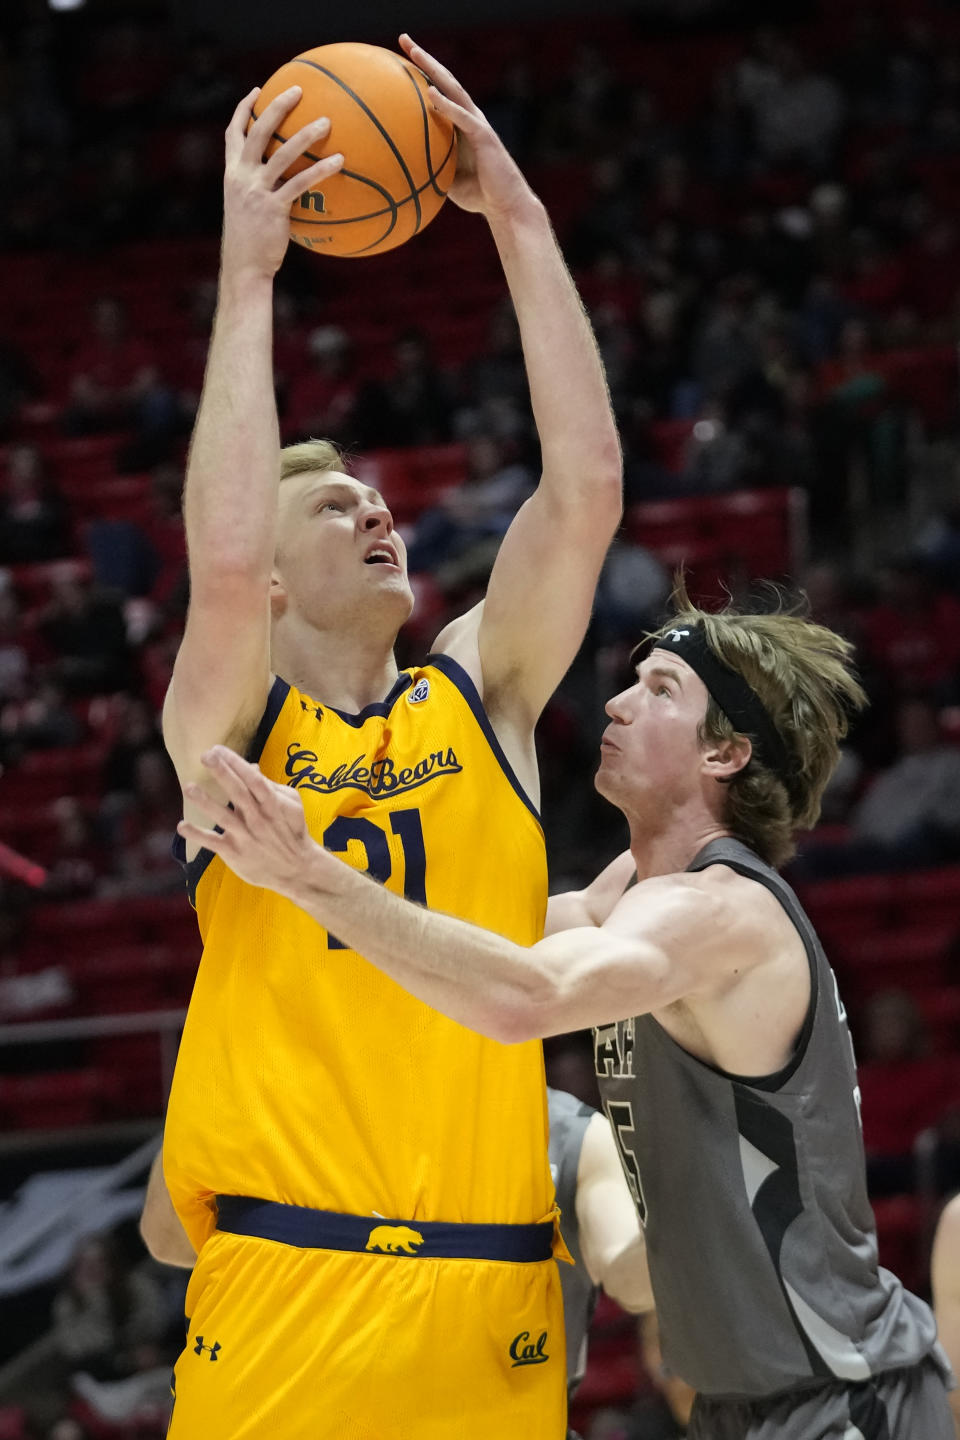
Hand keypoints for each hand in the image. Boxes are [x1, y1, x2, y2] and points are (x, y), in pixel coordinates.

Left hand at [176, 745, 333, 897]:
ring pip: (224, 817)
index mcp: (272, 804)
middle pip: (239, 793)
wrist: (297, 869)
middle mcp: (258, 818)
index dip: (236, 763)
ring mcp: (246, 836)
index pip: (254, 779)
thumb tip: (251, 766)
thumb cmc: (292, 832)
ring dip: (206, 802)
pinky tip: (181, 826)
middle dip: (222, 773)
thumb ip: (270, 786)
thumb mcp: (289, 806)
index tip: (218, 749)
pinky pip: (214, 843)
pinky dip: (197, 835)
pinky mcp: (235, 853)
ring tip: (189, 787)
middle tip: (205, 755)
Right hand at [221, 86, 343, 280]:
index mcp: (232, 174)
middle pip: (258, 131)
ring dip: (305, 134)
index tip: (257, 91)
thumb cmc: (251, 243)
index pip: (233, 133)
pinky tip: (339, 161)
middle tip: (297, 89)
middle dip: (276, 107)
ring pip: (281, 153)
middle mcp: (241, 177)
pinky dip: (320, 170)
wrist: (244, 268)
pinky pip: (300, 183)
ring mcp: (256, 191)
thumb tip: (285, 183)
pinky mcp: (273, 208)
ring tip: (326, 121)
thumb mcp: (247, 210)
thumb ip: (260, 190)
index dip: (243, 110)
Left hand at [399, 34, 536, 220]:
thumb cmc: (479, 195)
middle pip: (445, 80)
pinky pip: (462, 117)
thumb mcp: (446, 178)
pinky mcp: (484, 136)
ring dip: (433, 70)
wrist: (506, 207)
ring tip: (414, 53)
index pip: (438, 92)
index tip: (399, 60)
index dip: (421, 74)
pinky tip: (430, 93)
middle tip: (403, 39)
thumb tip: (404, 167)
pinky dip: (446, 105)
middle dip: (424, 59)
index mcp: (461, 125)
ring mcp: (478, 124)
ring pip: (454, 89)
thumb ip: (430, 164)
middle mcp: (470, 117)